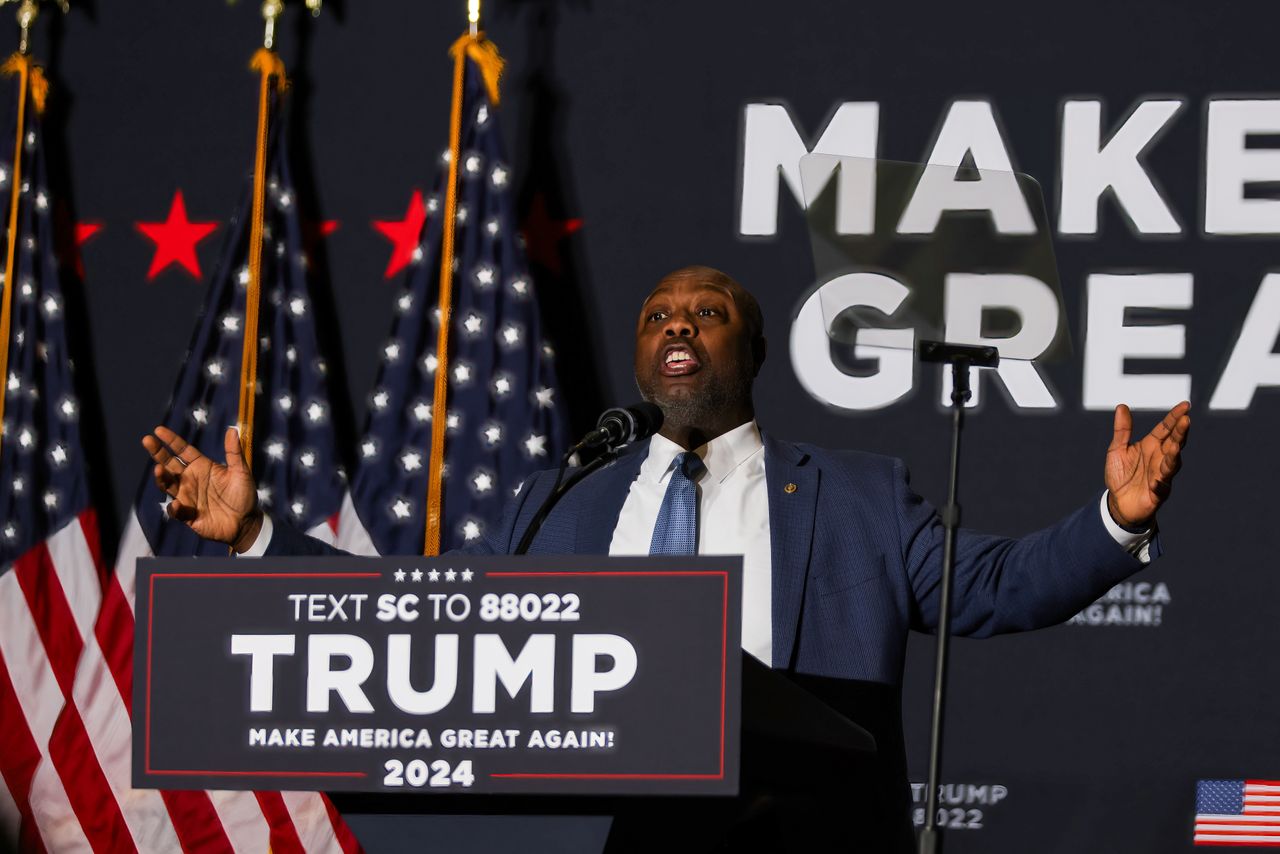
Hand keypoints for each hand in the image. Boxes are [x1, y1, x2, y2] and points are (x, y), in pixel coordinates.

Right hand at [141, 425, 262, 551]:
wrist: (246, 523)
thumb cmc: (243, 495)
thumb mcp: (241, 472)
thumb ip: (234, 453)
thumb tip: (232, 429)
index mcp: (201, 466)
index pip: (182, 450)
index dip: (171, 440)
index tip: (158, 430)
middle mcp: (190, 479)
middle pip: (169, 464)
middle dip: (157, 452)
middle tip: (147, 440)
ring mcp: (187, 497)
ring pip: (168, 485)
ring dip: (162, 478)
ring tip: (158, 469)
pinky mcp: (188, 515)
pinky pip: (176, 511)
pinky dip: (175, 508)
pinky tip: (178, 504)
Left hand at [1104, 401, 1190, 528]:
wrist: (1119, 502)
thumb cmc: (1120, 474)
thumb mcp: (1117, 450)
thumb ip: (1122, 430)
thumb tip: (1121, 406)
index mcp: (1151, 445)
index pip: (1166, 428)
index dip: (1175, 417)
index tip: (1185, 405)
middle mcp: (1160, 458)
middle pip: (1174, 442)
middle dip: (1180, 432)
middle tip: (1186, 420)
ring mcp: (1162, 475)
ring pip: (1172, 463)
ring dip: (1174, 455)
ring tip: (1176, 446)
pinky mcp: (1159, 493)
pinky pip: (1161, 488)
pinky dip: (1159, 484)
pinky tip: (1156, 482)